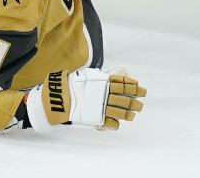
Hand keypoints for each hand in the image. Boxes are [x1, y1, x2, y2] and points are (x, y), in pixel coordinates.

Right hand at [26, 68, 146, 130]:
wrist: (59, 99)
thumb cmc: (70, 85)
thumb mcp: (85, 76)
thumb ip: (98, 77)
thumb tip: (107, 76)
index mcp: (103, 83)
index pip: (124, 83)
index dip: (134, 86)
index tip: (140, 88)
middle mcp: (105, 95)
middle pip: (126, 98)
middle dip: (136, 100)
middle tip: (140, 102)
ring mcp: (103, 107)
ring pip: (123, 112)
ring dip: (130, 113)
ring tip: (132, 114)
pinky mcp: (99, 119)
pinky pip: (113, 123)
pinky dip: (117, 123)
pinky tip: (118, 122)